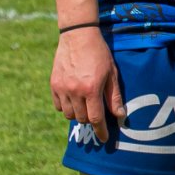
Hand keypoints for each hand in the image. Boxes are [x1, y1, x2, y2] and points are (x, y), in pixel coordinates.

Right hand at [51, 28, 124, 142]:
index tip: (104, 139)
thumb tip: (120, 116)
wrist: (78, 35)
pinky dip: (65, 106)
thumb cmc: (99, 54)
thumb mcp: (112, 74)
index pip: (96, 119)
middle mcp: (74, 91)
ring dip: (77, 114)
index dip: (101, 131)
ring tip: (85, 104)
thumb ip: (114, 97)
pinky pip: (57, 105)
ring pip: (68, 114)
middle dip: (90, 119)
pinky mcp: (53, 84)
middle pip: (82, 118)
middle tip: (96, 112)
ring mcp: (62, 88)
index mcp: (91, 89)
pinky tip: (73, 99)